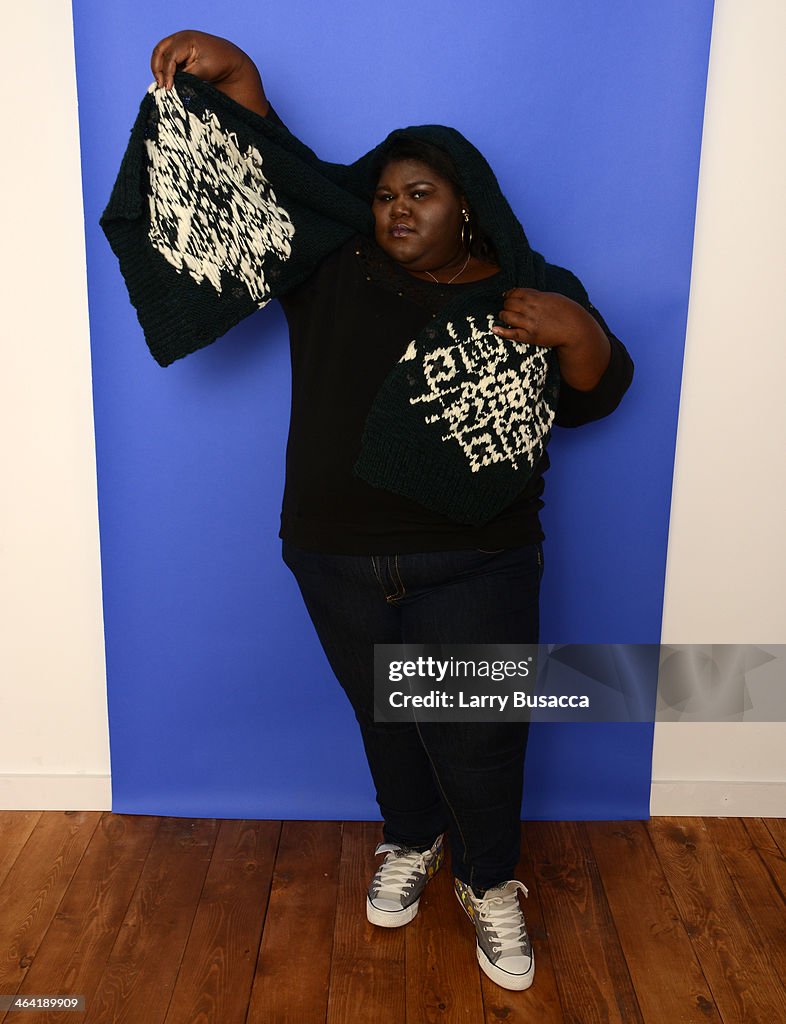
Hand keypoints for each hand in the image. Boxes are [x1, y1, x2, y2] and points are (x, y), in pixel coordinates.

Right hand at [150, 30, 268, 116]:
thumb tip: (171, 83)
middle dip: (157, 68)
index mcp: (186, 39)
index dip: (167, 73)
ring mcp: (178, 40)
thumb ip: (186, 76)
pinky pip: (166, 56)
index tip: (168, 88)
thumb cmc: (218, 64)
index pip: (170, 57)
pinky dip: (165, 68)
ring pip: (160, 52)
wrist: (229, 59)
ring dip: (159, 68)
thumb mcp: (202, 71)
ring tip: (162, 84)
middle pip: (159, 51)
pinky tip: (168, 80)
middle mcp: (180, 37)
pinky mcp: (179, 47)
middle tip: (160, 85)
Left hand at [492, 287, 598, 349]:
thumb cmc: (564, 311)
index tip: (509, 298)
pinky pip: (511, 333)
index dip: (509, 295)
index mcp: (536, 297)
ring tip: (505, 317)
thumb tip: (520, 292)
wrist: (575, 328)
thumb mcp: (551, 297)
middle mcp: (531, 308)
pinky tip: (494, 329)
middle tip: (509, 309)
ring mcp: (529, 323)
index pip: (514, 292)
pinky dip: (501, 331)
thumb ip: (535, 294)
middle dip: (506, 305)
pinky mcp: (530, 336)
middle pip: (508, 304)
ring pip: (506, 316)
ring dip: (503, 316)